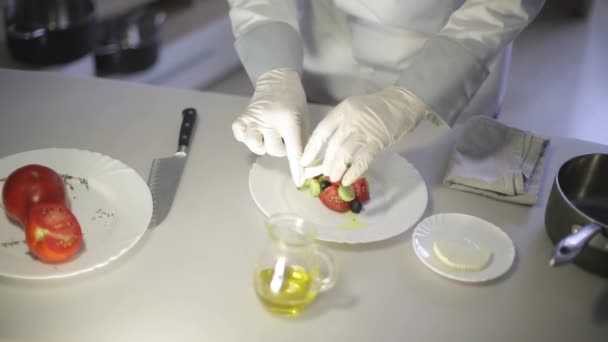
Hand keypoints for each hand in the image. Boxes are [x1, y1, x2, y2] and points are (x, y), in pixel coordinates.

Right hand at [232, 68, 308, 186]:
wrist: (277, 79)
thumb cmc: (294, 102)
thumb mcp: (304, 119)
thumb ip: (304, 141)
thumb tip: (308, 166)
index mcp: (289, 120)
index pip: (294, 150)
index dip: (296, 168)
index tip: (298, 182)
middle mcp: (270, 120)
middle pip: (274, 150)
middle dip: (280, 148)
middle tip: (282, 137)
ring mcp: (254, 118)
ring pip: (255, 146)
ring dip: (262, 146)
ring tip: (267, 137)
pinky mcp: (242, 117)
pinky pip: (240, 135)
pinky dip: (245, 137)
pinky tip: (253, 132)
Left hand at [300, 86, 428, 185]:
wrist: (403, 101)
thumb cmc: (377, 107)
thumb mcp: (354, 110)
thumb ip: (342, 126)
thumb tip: (328, 149)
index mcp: (342, 111)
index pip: (322, 131)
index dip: (311, 148)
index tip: (304, 161)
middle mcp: (350, 121)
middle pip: (332, 145)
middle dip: (326, 162)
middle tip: (323, 173)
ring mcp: (364, 131)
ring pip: (345, 154)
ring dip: (337, 168)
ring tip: (334, 178)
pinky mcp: (377, 141)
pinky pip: (362, 160)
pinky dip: (354, 172)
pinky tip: (347, 180)